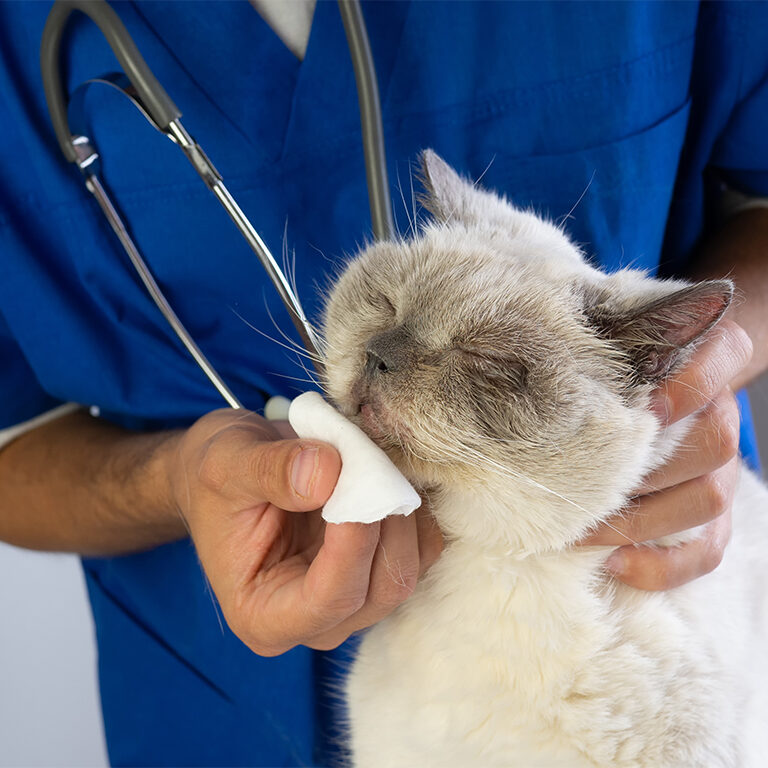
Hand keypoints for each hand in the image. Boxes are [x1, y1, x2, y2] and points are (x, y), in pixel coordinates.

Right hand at [167, 409, 441, 655]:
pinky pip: (423, 544)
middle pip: (383, 587)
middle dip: (384, 517)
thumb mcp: (226, 463)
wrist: (232, 471)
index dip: (354, 541)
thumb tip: (328, 473)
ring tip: (369, 457)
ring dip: (401, 506)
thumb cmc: (217, 476)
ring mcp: (355, 598)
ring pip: (410, 565)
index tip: (350, 477)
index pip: (330, 598)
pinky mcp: (379, 567)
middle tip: (365, 455)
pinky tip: (383, 470)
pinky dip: (414, 504)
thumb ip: (271, 470)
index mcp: (264, 616)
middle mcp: (317, 621)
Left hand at [580, 319, 752, 589]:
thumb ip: (596, 340)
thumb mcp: (609, 337)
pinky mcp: (711, 511)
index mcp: (708, 356)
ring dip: (644, 520)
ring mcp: (721, 467)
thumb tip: (534, 353)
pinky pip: (707, 549)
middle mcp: (721, 413)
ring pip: (709, 498)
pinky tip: (613, 564)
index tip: (647, 407)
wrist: (652, 382)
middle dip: (644, 470)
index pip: (723, 357)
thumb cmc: (616, 359)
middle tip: (578, 481)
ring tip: (581, 529)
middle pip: (713, 444)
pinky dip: (662, 565)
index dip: (690, 387)